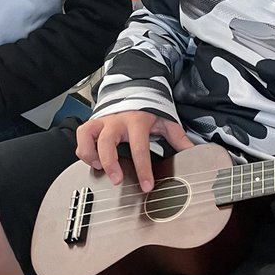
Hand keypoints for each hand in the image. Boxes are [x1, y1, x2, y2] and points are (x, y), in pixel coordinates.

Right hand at [75, 110, 193, 192]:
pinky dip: (83, 150)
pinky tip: (93, 161)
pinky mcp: (92, 122)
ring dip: (91, 154)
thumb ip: (178, 137)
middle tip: (117, 181)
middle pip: (107, 141)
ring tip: (99, 169)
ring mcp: (102, 121)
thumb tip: (193, 152)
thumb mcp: (165, 120)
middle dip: (110, 163)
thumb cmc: (148, 110)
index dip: (143, 168)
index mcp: (137, 121)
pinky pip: (81, 136)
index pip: (139, 147)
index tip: (146, 186)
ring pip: (88, 136)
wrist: (132, 89)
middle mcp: (117, 120)